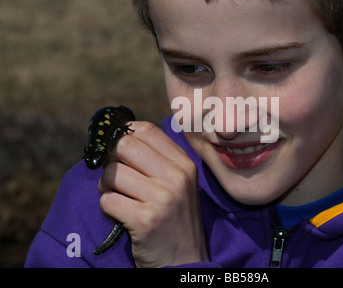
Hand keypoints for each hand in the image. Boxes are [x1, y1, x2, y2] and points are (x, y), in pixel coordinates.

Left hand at [98, 121, 207, 266]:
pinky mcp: (145, 220)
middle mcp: (177, 177)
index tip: (118, 148)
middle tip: (116, 177)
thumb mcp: (179, 185)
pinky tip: (122, 216)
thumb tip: (121, 136)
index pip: (146, 130)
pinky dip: (108, 208)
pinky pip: (108, 201)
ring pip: (111, 173)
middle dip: (112, 161)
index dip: (124, 134)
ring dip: (107, 187)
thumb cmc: (174, 220)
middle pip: (125, 146)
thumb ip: (157, 160)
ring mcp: (163, 198)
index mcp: (184, 164)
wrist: (185, 261)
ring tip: (120, 198)